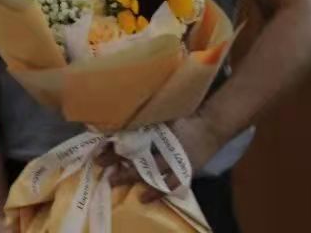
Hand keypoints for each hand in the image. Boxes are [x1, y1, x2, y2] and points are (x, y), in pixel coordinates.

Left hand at [94, 115, 224, 202]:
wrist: (211, 125)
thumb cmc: (186, 116)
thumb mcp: (164, 112)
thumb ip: (146, 117)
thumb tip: (123, 118)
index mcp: (158, 132)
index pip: (131, 140)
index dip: (115, 144)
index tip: (100, 146)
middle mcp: (163, 149)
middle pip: (135, 156)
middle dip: (115, 160)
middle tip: (99, 163)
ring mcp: (173, 163)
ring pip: (148, 173)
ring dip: (129, 177)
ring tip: (112, 180)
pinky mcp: (183, 171)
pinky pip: (168, 186)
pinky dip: (155, 192)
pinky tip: (142, 198)